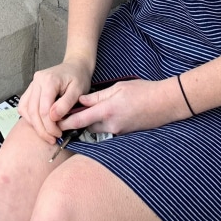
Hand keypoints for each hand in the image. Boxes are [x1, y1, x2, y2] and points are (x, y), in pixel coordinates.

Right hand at [17, 61, 91, 143]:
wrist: (75, 66)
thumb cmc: (79, 78)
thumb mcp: (78, 90)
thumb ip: (66, 103)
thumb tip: (53, 117)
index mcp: (49, 80)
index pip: (43, 109)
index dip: (50, 126)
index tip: (59, 134)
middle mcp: (37, 81)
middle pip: (32, 111)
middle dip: (42, 129)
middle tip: (52, 139)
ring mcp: (32, 84)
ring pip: (25, 109)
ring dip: (34, 124)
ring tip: (46, 133)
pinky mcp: (31, 88)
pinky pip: (24, 105)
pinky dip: (29, 117)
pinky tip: (40, 123)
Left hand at [57, 77, 185, 134]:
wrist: (165, 104)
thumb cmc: (143, 91)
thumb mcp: (117, 88)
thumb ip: (98, 95)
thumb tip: (81, 100)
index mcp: (107, 110)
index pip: (80, 119)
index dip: (66, 122)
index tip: (54, 122)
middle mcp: (111, 124)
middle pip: (86, 127)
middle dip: (76, 123)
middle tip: (64, 117)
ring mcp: (118, 131)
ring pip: (96, 129)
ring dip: (89, 124)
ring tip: (82, 114)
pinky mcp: (124, 133)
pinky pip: (107, 130)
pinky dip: (101, 125)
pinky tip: (103, 116)